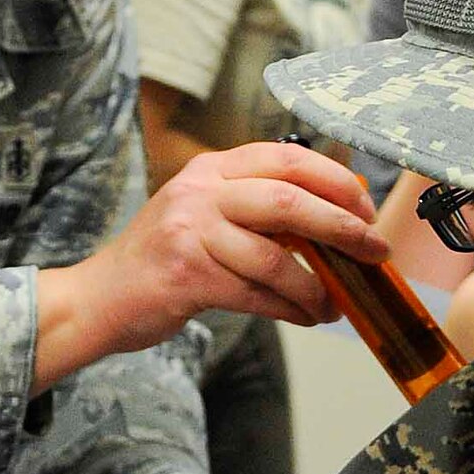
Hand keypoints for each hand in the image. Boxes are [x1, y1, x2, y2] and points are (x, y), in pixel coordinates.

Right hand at [45, 144, 384, 375]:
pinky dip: (289, 308)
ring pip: (274, 257)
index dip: (335, 180)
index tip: (366, 208)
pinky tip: (305, 316)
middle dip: (341, 227)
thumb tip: (334, 223)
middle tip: (373, 250)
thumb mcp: (206, 214)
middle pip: (288, 200)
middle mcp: (200, 191)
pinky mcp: (185, 275)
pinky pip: (255, 294)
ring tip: (335, 302)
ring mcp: (190, 232)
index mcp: (211, 169)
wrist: (100, 297)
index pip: (286, 157)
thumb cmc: (163, 259)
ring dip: (316, 285)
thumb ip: (257, 209)